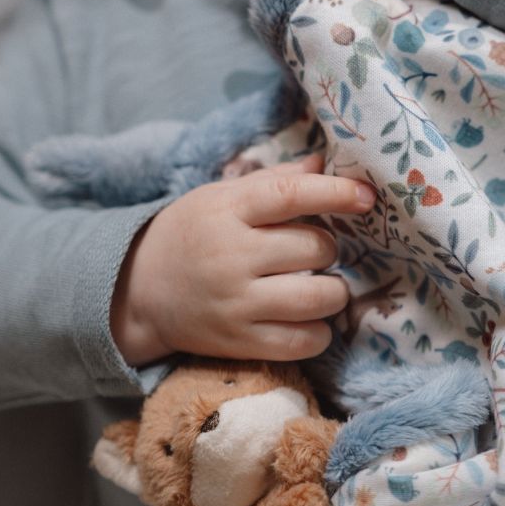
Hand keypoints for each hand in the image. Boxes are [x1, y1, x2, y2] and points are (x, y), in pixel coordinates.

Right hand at [111, 154, 373, 364]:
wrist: (137, 290)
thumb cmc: (190, 233)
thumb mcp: (220, 196)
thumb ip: (275, 181)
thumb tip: (324, 163)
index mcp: (229, 210)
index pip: (292, 195)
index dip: (336, 193)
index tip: (367, 196)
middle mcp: (233, 256)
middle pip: (315, 248)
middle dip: (328, 248)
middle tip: (316, 250)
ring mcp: (236, 303)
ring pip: (317, 297)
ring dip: (333, 291)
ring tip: (321, 286)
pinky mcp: (239, 342)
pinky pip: (303, 342)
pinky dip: (319, 331)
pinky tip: (309, 320)